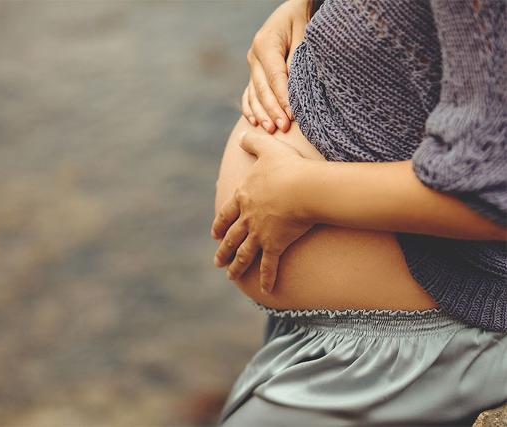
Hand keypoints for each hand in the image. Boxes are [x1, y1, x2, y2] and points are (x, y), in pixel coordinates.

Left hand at [211, 130, 316, 293]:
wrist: (302, 188)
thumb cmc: (286, 167)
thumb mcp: (267, 149)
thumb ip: (253, 142)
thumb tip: (243, 135)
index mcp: (245, 197)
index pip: (227, 213)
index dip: (220, 224)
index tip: (214, 234)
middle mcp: (248, 218)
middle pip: (232, 237)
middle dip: (224, 250)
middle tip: (217, 261)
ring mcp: (260, 233)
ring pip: (245, 253)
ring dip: (236, 266)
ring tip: (230, 276)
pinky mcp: (275, 245)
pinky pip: (270, 265)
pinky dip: (266, 278)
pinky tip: (265, 290)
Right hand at [242, 0, 308, 133]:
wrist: (293, 10)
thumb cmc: (303, 20)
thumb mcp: (305, 35)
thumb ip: (297, 60)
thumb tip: (294, 88)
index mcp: (265, 43)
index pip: (275, 77)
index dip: (283, 98)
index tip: (292, 115)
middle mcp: (254, 56)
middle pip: (262, 89)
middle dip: (273, 110)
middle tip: (283, 128)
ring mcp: (252, 66)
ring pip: (254, 94)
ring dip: (262, 114)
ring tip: (271, 130)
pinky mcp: (254, 73)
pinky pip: (248, 94)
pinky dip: (251, 109)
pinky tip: (255, 122)